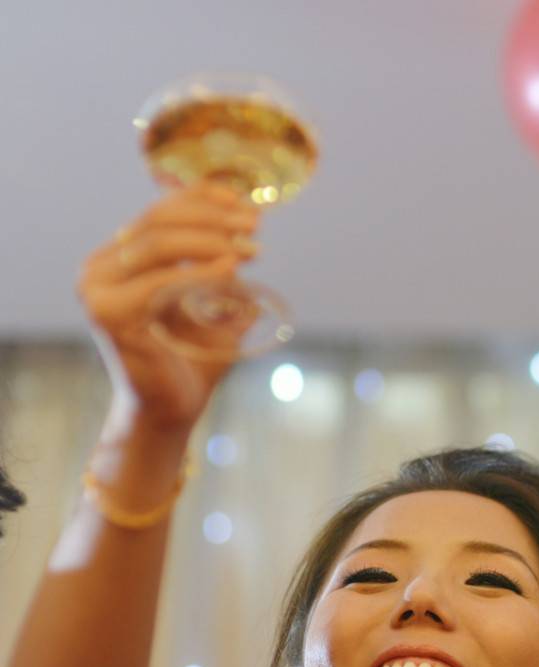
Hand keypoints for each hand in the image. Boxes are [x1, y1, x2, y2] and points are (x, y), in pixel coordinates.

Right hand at [77, 183, 259, 432]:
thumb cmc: (196, 357)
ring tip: (250, 247)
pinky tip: (230, 269)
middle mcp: (101, 268)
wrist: (174, 409)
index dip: (202, 199)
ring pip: (157, 244)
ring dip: (210, 240)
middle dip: (212, 219)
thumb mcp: (217, 301)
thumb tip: (253, 221)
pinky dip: (198, 272)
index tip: (245, 203)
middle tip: (254, 227)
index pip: (160, 211)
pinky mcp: (108, 315)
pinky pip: (158, 282)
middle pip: (158, 221)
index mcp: (119, 258)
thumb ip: (227, 265)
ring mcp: (98, 290)